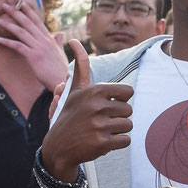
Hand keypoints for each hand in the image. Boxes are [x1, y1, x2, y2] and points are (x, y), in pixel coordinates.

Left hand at [0, 0, 67, 91]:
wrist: (63, 81)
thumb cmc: (61, 69)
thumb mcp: (60, 53)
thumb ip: (58, 43)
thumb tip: (60, 35)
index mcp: (50, 39)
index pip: (37, 21)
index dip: (28, 11)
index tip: (20, 3)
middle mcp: (44, 41)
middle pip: (28, 23)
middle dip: (16, 13)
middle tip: (5, 5)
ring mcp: (39, 48)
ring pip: (22, 32)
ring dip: (9, 25)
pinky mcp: (34, 57)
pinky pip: (18, 46)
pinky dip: (8, 42)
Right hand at [40, 39, 132, 179]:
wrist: (58, 146)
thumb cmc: (71, 115)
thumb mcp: (74, 90)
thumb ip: (80, 66)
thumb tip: (74, 41)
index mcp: (94, 91)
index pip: (128, 92)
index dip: (120, 100)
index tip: (106, 105)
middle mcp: (96, 106)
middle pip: (129, 110)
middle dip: (118, 117)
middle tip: (101, 121)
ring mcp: (99, 125)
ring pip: (129, 125)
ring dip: (118, 130)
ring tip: (101, 131)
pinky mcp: (102, 143)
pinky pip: (126, 140)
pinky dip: (117, 143)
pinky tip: (102, 141)